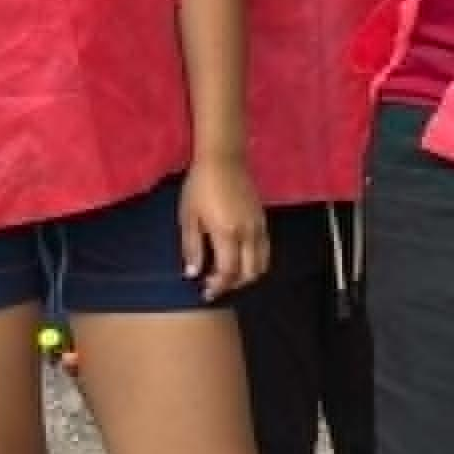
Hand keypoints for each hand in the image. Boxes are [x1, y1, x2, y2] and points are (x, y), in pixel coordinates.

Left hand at [181, 154, 270, 298]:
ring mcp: (260, 228)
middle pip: (250, 272)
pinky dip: (255, 262)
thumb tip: (192, 273)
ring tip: (229, 275)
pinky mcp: (263, 221)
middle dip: (234, 284)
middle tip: (216, 286)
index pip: (228, 271)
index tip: (205, 293)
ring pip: (262, 263)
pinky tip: (239, 258)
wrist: (224, 161)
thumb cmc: (200, 187)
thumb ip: (192, 247)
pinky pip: (265, 250)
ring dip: (247, 275)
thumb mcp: (189, 217)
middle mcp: (248, 234)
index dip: (218, 286)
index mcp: (227, 233)